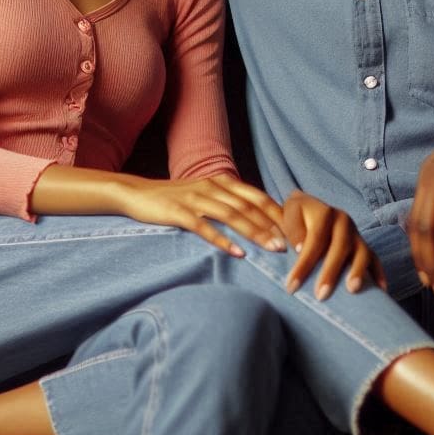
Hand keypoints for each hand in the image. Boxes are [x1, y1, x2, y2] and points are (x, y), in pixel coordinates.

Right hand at [118, 174, 286, 256]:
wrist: (137, 193)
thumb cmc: (175, 198)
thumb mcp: (205, 194)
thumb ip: (229, 201)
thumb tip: (257, 217)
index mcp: (221, 181)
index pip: (256, 196)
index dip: (277, 212)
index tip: (295, 229)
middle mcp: (212, 187)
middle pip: (249, 207)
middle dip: (272, 226)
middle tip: (291, 245)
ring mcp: (196, 199)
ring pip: (232, 216)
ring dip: (255, 233)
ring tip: (272, 249)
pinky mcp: (179, 212)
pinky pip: (205, 227)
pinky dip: (223, 240)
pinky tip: (237, 252)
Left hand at [281, 191, 386, 299]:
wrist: (311, 207)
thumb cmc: (297, 217)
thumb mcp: (289, 215)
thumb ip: (293, 230)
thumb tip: (300, 249)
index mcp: (324, 212)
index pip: (314, 240)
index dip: (303, 264)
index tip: (291, 287)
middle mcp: (343, 221)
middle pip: (340, 246)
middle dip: (330, 272)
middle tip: (320, 295)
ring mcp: (356, 234)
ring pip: (362, 252)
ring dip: (358, 271)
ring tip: (352, 290)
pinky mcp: (364, 245)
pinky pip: (375, 259)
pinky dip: (379, 274)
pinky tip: (380, 290)